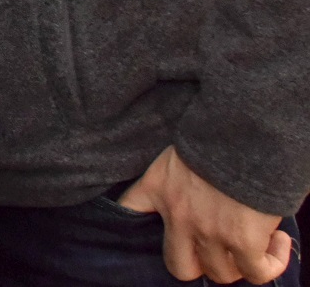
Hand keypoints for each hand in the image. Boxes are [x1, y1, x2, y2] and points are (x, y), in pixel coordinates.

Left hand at [119, 145, 293, 282]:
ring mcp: (209, 232)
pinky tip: (275, 246)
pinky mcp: (242, 241)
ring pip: (219, 273)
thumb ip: (180, 173)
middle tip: (215, 250)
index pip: (129, 210)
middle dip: (198, 264)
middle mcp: (179, 216)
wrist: (246, 132)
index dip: (133, 226)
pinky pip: (255, 272)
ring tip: (250, 246)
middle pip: (178, 266)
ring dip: (236, 264)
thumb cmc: (218, 133)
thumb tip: (200, 186)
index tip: (146, 229)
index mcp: (158, 187)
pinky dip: (270, 265)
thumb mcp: (183, 147)